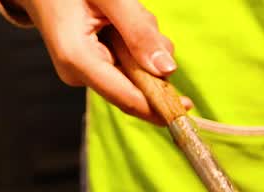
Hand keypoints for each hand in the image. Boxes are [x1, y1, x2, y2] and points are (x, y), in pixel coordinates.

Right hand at [15, 0, 186, 122]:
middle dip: (150, 57)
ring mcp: (84, 72)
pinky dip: (134, 43)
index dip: (159, 106)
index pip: (126, 98)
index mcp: (76, 58)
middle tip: (139, 18)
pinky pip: (127, 64)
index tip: (187, 106)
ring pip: (135, 72)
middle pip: (135, 84)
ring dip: (143, 45)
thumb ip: (138, 31)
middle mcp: (78, 74)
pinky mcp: (92, 67)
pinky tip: (120, 21)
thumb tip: (167, 70)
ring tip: (124, 13)